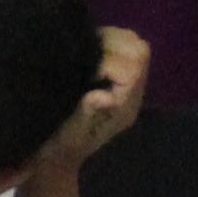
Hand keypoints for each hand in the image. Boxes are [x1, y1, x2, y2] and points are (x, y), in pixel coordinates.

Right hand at [43, 29, 153, 165]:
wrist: (57, 156)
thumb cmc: (61, 145)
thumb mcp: (70, 135)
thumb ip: (87, 114)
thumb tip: (102, 95)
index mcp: (124, 108)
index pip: (132, 70)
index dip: (108, 63)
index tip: (86, 71)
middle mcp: (131, 93)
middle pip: (139, 52)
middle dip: (113, 45)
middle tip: (87, 55)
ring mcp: (125, 84)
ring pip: (133, 44)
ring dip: (109, 40)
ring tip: (86, 51)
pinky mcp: (114, 75)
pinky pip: (121, 46)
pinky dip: (106, 40)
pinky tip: (86, 51)